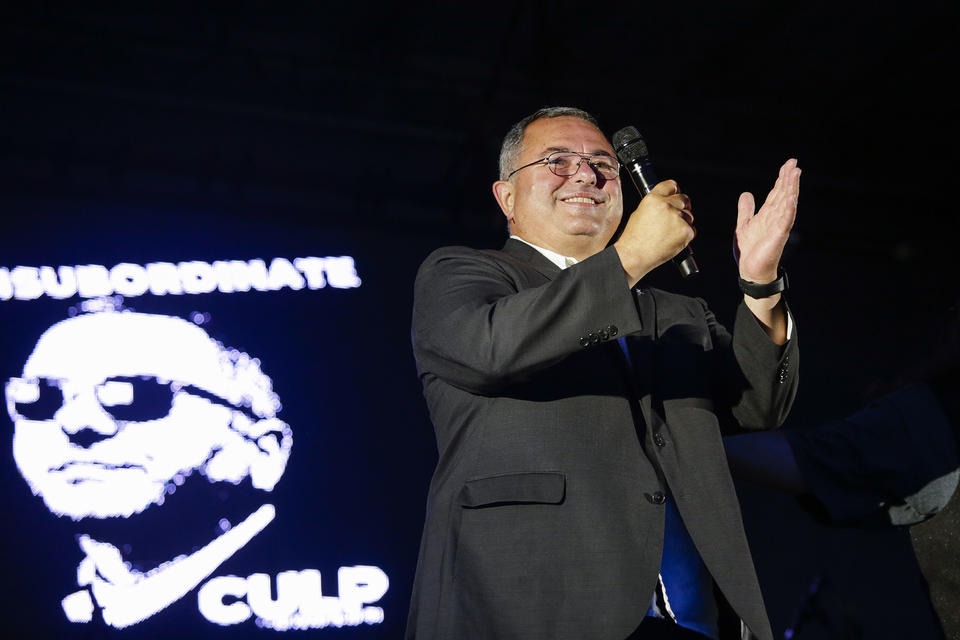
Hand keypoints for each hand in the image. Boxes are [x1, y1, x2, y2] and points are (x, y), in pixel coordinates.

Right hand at [614, 179, 695, 286]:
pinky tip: (672, 241)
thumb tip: (667, 203)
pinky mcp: (686, 231)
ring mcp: (677, 218)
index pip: (671, 185)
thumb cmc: (633, 239)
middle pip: (684, 199)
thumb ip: (655, 205)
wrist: (634, 255)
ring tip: (668, 234)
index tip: (677, 194)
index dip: (675, 190)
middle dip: (682, 207)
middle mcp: (666, 206)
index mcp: (653, 199)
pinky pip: (692, 230)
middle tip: (676, 218)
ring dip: (683, 223)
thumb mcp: (639, 213)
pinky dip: (685, 236)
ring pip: (689, 216)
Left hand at [734, 158, 800, 281]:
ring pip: (787, 204)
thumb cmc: (750, 250)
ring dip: (791, 189)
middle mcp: (775, 218)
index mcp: (768, 214)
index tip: (789, 164)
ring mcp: (778, 226)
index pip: (777, 192)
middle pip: (784, 194)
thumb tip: (746, 194)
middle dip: (789, 179)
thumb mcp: (744, 224)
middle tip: (794, 164)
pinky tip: (790, 198)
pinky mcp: (778, 236)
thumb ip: (746, 210)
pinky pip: (785, 221)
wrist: (751, 270)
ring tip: (795, 175)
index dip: (782, 178)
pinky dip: (788, 209)